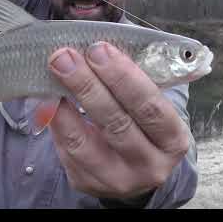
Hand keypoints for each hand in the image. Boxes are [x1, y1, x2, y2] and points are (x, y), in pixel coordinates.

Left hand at [48, 41, 190, 199]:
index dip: (124, 76)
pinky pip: (66, 151)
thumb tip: (112, 38)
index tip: (100, 48)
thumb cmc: (142, 121)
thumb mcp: (152, 102)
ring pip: (84, 142)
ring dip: (63, 102)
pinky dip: (56, 120)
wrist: (135, 167)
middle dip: (88, 85)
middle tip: (64, 55)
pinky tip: (51, 97)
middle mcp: (149, 165)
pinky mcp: (89, 183)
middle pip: (117, 124)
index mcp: (172, 139)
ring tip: (54, 70)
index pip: (150, 107)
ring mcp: (118, 179)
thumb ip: (141, 75)